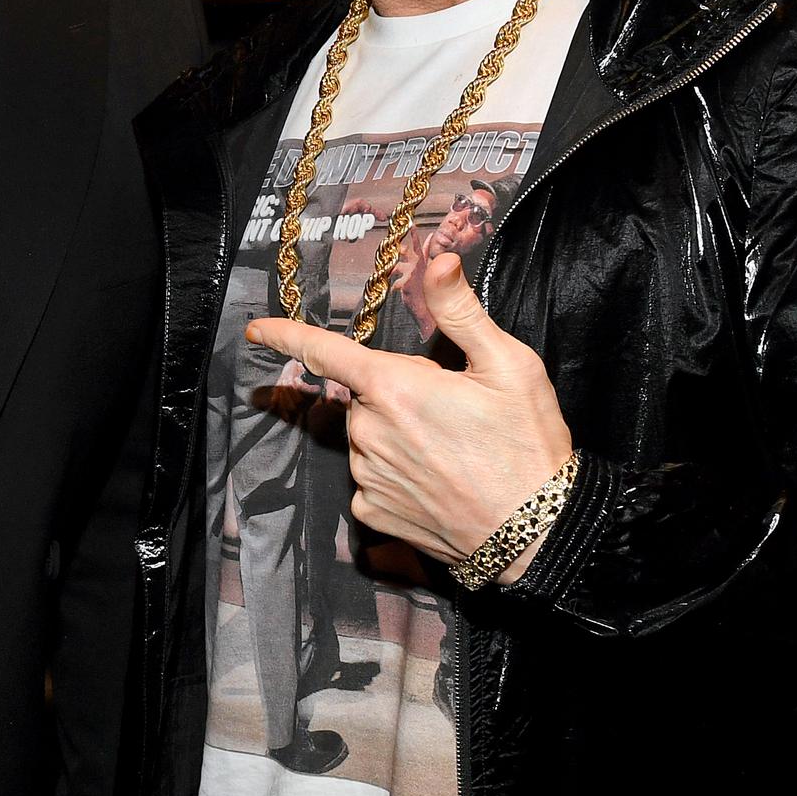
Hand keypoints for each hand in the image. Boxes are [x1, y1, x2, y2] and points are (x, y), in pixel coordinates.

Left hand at [244, 253, 570, 582]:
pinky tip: (436, 482)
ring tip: (451, 451)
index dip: (287, 336)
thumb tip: (440, 262)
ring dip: (395, 435)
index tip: (258, 329)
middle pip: (364, 396)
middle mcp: (370, 433)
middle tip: (451, 411)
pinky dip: (395, 475)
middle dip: (396, 395)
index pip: (326, 352)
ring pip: (368, 438)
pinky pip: (371, 480)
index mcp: (396, 389)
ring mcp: (368, 478)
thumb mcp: (509, 366)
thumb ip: (462, 312)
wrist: (538, 533)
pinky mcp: (373, 514)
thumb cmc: (527, 446)